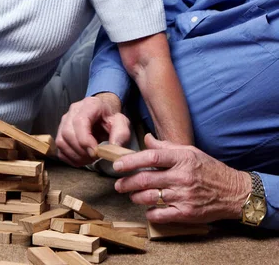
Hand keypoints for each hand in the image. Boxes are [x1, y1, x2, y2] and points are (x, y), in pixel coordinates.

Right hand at [55, 93, 130, 166]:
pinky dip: (70, 158)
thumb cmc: (110, 118)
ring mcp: (64, 121)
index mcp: (89, 105)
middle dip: (81, 150)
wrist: (102, 114)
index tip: (95, 152)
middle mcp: (73, 111)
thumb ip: (121, 133)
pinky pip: (59, 149)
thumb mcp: (121, 123)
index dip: (85, 140)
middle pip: (68, 133)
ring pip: (61, 141)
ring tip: (89, 158)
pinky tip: (82, 158)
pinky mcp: (61, 132)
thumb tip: (114, 146)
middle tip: (95, 156)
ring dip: (75, 155)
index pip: (80, 121)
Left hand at [114, 134, 250, 223]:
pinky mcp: (187, 213)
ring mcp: (184, 196)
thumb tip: (147, 138)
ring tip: (131, 195)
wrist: (234, 192)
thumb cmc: (210, 170)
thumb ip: (166, 146)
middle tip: (119, 184)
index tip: (118, 165)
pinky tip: (147, 209)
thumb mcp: (190, 151)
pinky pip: (161, 214)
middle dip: (128, 182)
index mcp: (182, 158)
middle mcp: (182, 177)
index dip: (131, 161)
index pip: (151, 158)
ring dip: (136, 197)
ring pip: (151, 197)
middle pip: (147, 179)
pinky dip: (150, 212)